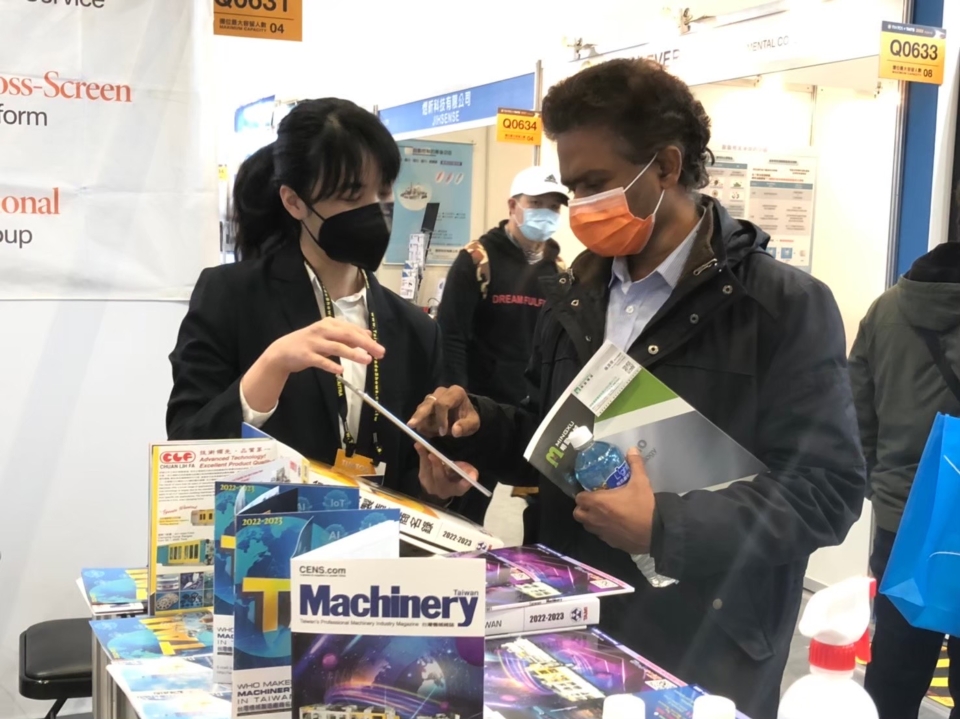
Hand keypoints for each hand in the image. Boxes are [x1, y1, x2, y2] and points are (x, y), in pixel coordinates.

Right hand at [265, 317, 384, 375]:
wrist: (282, 352)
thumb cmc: (310, 343)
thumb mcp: (329, 336)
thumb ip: (347, 336)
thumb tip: (368, 335)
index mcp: (329, 323)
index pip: (352, 329)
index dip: (367, 338)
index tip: (379, 348)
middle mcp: (322, 330)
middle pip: (347, 335)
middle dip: (365, 344)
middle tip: (379, 353)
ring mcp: (313, 343)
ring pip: (336, 347)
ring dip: (353, 354)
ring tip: (367, 360)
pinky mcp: (306, 355)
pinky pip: (320, 361)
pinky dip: (331, 365)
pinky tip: (341, 371)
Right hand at [407, 386, 479, 438]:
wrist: (465, 416)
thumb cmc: (469, 418)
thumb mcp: (473, 423)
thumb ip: (465, 426)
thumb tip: (455, 431)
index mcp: (455, 393)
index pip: (442, 403)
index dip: (440, 419)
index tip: (443, 433)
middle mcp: (442, 392)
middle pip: (428, 402)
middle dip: (420, 415)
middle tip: (411, 425)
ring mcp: (433, 397)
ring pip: (422, 408)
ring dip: (422, 422)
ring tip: (427, 434)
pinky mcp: (427, 404)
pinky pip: (420, 413)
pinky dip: (421, 424)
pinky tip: (426, 431)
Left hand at [415, 443, 477, 500]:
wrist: (441, 486)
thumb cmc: (457, 476)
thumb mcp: (466, 474)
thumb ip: (470, 473)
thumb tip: (473, 475)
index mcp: (457, 489)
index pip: (460, 488)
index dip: (463, 485)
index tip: (467, 480)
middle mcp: (443, 490)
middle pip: (440, 479)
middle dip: (437, 467)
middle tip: (433, 455)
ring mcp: (431, 485)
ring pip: (427, 472)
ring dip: (424, 458)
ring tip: (420, 445)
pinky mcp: (423, 478)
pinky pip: (422, 466)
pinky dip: (421, 455)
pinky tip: (418, 445)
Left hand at [573, 448, 655, 554]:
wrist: (658, 532)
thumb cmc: (645, 506)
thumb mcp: (641, 482)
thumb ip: (635, 464)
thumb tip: (632, 449)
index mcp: (598, 502)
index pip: (579, 498)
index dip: (583, 494)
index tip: (592, 491)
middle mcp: (596, 519)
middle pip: (578, 514)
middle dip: (583, 508)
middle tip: (595, 502)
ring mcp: (602, 533)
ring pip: (588, 526)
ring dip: (591, 520)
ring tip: (604, 514)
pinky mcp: (611, 543)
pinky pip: (601, 536)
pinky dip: (604, 530)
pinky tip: (616, 525)